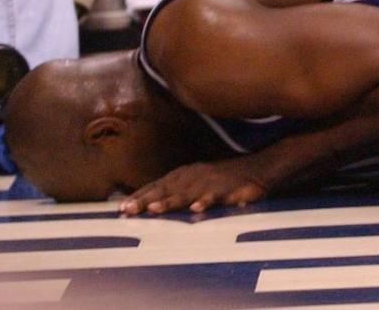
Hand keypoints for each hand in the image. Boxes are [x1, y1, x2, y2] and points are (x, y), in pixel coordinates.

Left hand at [118, 160, 266, 215]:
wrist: (258, 168)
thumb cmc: (225, 179)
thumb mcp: (198, 182)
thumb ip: (178, 191)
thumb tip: (151, 202)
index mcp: (185, 174)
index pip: (157, 185)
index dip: (139, 196)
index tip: (120, 208)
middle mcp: (194, 176)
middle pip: (166, 188)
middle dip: (146, 199)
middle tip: (128, 210)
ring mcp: (210, 182)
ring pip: (187, 193)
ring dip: (170, 200)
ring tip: (154, 209)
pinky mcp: (228, 189)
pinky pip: (215, 196)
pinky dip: (205, 202)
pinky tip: (196, 209)